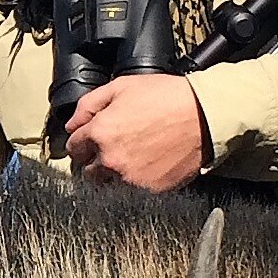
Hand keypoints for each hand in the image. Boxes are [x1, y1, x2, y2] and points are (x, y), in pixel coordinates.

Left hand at [65, 76, 210, 190]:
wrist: (205, 115)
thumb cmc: (167, 97)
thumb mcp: (121, 87)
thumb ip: (88, 105)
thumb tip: (72, 124)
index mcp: (100, 133)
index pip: (74, 148)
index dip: (81, 142)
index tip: (90, 140)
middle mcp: (110, 159)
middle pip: (87, 171)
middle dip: (95, 160)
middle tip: (113, 148)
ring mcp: (130, 178)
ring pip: (108, 184)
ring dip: (113, 174)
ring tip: (132, 157)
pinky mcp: (150, 190)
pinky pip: (133, 191)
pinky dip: (136, 181)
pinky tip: (148, 164)